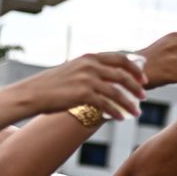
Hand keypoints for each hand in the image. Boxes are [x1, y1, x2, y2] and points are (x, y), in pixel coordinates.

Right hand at [20, 52, 147, 118]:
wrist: (32, 93)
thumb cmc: (51, 85)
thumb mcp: (72, 70)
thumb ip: (89, 71)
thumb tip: (105, 80)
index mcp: (89, 57)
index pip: (120, 58)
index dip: (135, 68)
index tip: (143, 78)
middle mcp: (90, 65)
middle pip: (122, 74)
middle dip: (136, 86)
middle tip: (144, 96)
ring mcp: (87, 79)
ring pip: (117, 91)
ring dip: (129, 103)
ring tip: (137, 112)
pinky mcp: (83, 94)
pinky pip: (106, 104)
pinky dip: (116, 112)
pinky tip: (121, 118)